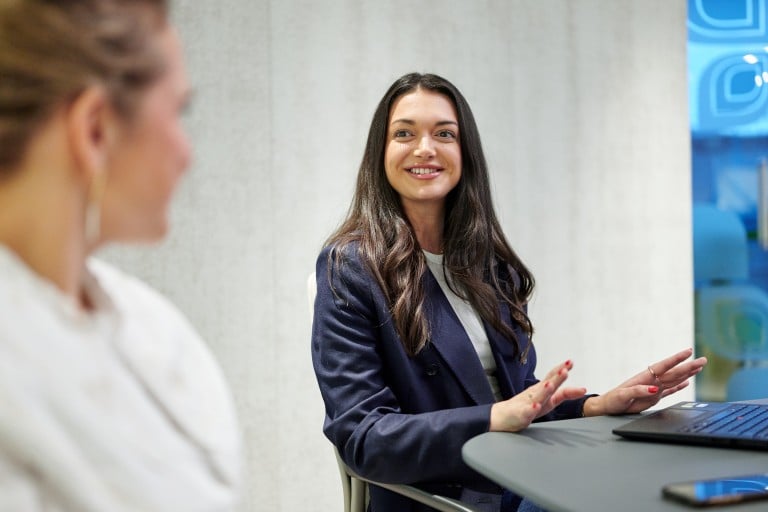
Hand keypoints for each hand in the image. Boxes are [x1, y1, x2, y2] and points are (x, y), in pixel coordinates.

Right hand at [490, 360, 586, 431]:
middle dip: (556, 377)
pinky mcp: (520, 415)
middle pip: (547, 385)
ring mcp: (527, 404)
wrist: (501, 416)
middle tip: (564, 369)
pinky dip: (531, 409)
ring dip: (544, 390)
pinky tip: (535, 406)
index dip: (561, 370)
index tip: (570, 363)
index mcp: (541, 391)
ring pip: (537, 396)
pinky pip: (526, 412)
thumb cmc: (523, 407)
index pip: (552, 377)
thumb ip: (562, 394)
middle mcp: (536, 395)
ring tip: (550, 384)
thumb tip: (582, 389)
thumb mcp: (546, 400)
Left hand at [583, 347, 706, 415]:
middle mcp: (652, 381)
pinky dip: (679, 386)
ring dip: (687, 374)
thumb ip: (638, 391)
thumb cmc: (613, 399)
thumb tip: (654, 388)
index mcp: (644, 377)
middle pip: (674, 372)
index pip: (664, 366)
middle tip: (703, 360)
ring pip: (674, 379)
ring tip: (699, 367)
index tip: (688, 352)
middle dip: (688, 366)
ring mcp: (654, 388)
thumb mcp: (623, 395)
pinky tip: (687, 382)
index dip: (676, 359)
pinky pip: (669, 391)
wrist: (609, 407)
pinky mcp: (654, 397)